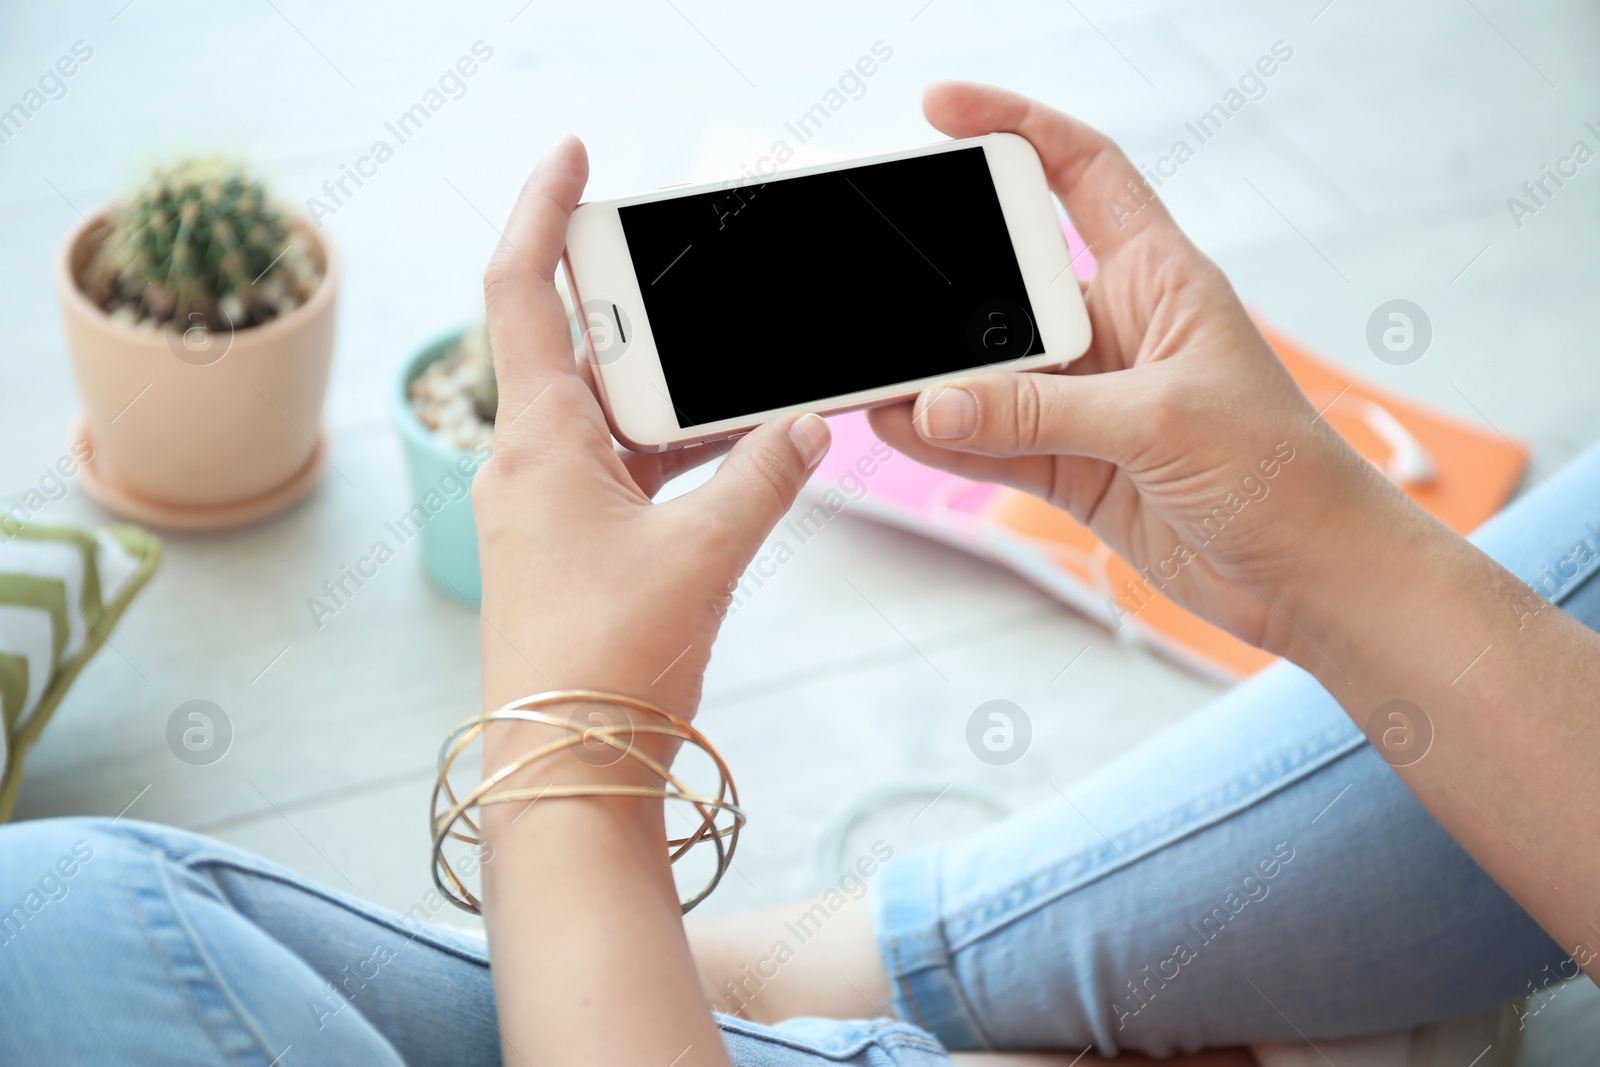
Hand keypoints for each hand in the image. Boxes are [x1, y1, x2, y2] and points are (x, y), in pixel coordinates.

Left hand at [471, 135, 831, 726]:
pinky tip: (736, 451)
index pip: (523, 290)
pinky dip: (675, 451)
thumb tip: (809, 423)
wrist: (567, 772)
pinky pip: (625, 470)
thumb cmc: (608, 661)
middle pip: (578, 347)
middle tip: (700, 276)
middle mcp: (529, 462)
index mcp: (537, 440)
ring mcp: (547, 507)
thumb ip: (765, 477)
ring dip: (669, 390)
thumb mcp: (703, 554)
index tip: (575, 158)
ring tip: (740, 367)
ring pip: (609, 414)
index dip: (544, 211)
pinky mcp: (573, 548)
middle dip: (640, 308)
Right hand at [869, 83, 1408, 657]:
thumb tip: (935, 401)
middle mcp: (1116, 329)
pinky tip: (897, 426)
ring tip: (871, 373)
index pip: (1084, 172)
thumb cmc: (1280, 473)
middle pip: (1007, 282)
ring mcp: (1087, 400)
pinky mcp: (1070, 464)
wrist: (1308, 575)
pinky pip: (988, 440)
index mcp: (1159, 277)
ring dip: (932, 374)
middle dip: (942, 284)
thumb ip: (1040, 412)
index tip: (942, 111)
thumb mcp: (1160, 422)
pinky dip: (942, 437)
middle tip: (882, 285)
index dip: (1017, 127)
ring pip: (988, 371)